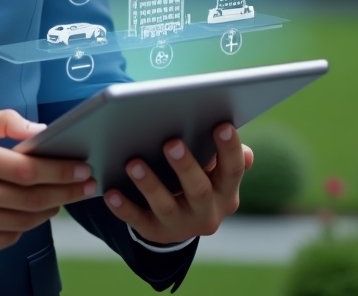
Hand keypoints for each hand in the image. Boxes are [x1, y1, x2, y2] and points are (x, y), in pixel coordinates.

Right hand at [0, 108, 96, 256]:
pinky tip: (30, 212)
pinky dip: (25, 225)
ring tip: (60, 197)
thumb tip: (39, 130)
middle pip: (31, 198)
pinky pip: (8, 237)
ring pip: (24, 220)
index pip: (26, 168)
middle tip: (86, 185)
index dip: (59, 170)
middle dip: (66, 191)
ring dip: (49, 209)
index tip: (81, 168)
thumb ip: (2, 120)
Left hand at [102, 122, 253, 244]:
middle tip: (171, 142)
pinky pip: (138, 220)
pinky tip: (111, 193)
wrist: (182, 219)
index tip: (222, 124)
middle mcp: (208, 211)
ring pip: (166, 206)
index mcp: (226, 190)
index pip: (233, 170)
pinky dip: (124, 207)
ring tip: (132, 163)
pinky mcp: (155, 232)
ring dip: (150, 185)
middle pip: (199, 190)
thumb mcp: (215, 169)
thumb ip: (224, 155)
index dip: (229, 148)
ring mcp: (181, 224)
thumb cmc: (199, 177)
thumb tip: (245, 152)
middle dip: (186, 166)